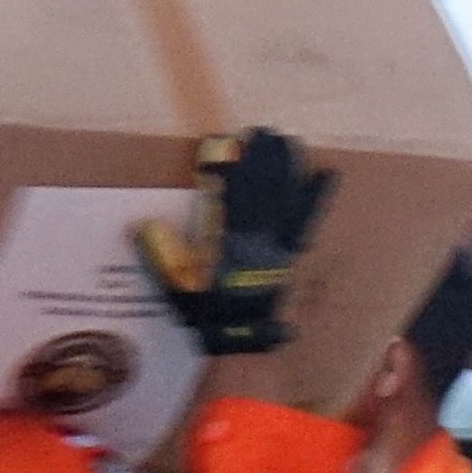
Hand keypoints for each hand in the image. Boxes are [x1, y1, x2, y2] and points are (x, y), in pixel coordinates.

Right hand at [135, 128, 336, 356]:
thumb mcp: (177, 289)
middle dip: (260, 161)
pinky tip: (328, 174)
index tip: (221, 142)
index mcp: (226, 243)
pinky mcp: (291, 254)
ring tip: (290, 141)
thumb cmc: (208, 315)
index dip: (223, 168)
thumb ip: (161, 256)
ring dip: (286, 170)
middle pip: (260, 192)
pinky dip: (314, 197)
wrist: (243, 341)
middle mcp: (255, 239)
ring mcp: (277, 245)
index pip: (224, 197)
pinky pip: (305, 220)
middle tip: (263, 131)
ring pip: (283, 200)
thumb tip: (143, 226)